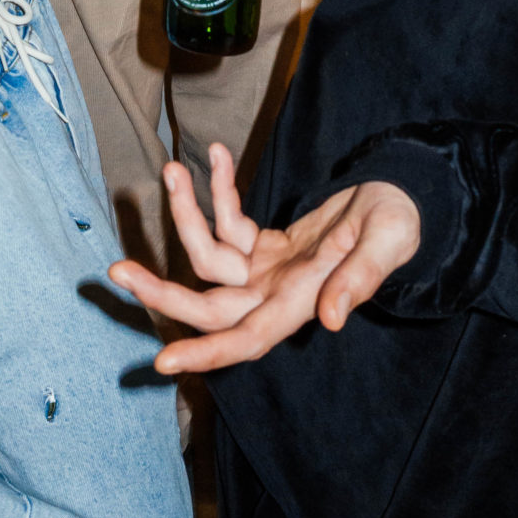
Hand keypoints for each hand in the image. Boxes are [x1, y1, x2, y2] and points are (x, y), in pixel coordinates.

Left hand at [109, 144, 421, 373]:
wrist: (401, 201)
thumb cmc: (398, 224)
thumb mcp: (384, 245)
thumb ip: (357, 280)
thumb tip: (330, 320)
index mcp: (300, 302)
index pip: (246, 338)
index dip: (207, 354)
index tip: (162, 363)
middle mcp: (275, 292)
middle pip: (207, 304)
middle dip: (161, 292)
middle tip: (116, 271)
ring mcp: (266, 269)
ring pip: (209, 255)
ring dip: (186, 214)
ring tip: (174, 169)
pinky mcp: (264, 244)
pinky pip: (229, 222)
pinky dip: (219, 191)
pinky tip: (217, 155)